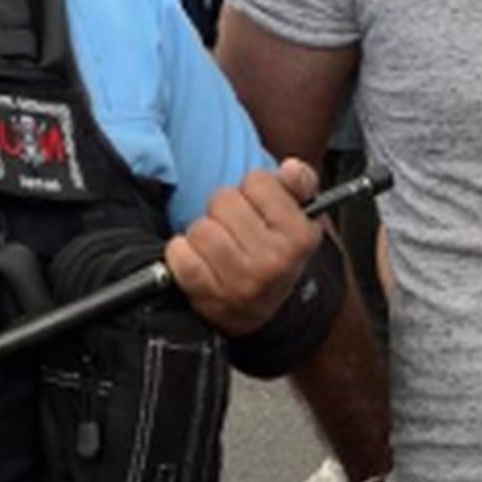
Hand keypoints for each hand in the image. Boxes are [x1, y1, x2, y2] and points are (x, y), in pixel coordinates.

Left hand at [165, 159, 323, 336]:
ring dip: (204, 232)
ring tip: (219, 245)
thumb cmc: (279, 256)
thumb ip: (300, 184)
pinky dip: (181, 252)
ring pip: (200, 227)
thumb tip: (289, 168)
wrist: (270, 313)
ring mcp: (240, 281)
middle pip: (223, 201)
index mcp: (299, 237)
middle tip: (236, 229)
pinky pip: (180, 256)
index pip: (257, 182)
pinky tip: (197, 258)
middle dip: (225, 210)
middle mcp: (272, 260)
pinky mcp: (209, 296)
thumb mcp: (301, 218)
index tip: (258, 207)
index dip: (253, 190)